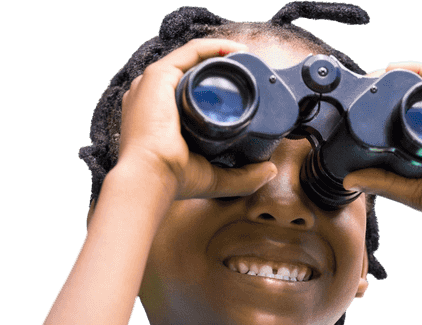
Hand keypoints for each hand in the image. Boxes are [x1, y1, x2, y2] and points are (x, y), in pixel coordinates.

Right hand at [115, 38, 276, 201]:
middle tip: (249, 75)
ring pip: (193, 60)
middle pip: (192, 74)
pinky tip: (235, 51)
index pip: (189, 95)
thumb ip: (243, 178)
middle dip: (221, 70)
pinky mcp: (158, 76)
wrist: (152, 176)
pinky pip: (191, 52)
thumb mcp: (214, 178)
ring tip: (246, 59)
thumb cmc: (173, 180)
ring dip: (221, 55)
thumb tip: (269, 170)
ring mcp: (153, 85)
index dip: (217, 90)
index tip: (243, 91)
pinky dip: (214, 47)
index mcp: (159, 119)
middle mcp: (153, 98)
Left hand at [344, 61, 421, 227]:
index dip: (379, 111)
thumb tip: (350, 180)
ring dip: (398, 76)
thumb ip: (384, 184)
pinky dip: (420, 70)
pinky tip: (399, 68)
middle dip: (386, 89)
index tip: (358, 108)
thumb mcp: (414, 192)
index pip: (401, 120)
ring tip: (375, 76)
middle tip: (363, 87)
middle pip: (410, 98)